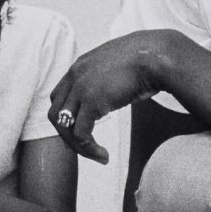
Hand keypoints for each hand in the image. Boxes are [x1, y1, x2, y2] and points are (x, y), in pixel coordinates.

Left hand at [48, 30, 188, 164]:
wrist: (156, 55)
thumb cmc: (146, 60)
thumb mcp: (118, 66)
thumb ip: (108, 79)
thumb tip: (115, 94)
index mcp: (79, 67)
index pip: (59, 97)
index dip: (67, 118)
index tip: (83, 132)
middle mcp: (75, 76)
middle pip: (55, 113)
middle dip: (68, 135)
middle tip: (87, 149)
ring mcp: (81, 88)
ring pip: (64, 126)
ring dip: (78, 147)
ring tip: (98, 156)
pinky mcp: (92, 101)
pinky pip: (81, 133)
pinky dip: (89, 149)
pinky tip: (104, 155)